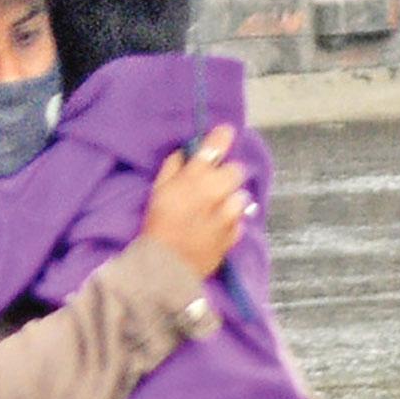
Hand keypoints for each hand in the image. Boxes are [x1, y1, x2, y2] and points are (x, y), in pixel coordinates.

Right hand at [142, 126, 248, 279]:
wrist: (167, 265)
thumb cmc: (157, 224)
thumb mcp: (157, 191)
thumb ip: (173, 168)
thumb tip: (186, 154)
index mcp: (196, 177)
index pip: (217, 146)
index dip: (222, 136)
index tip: (224, 134)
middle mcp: (217, 191)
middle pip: (237, 170)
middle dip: (228, 174)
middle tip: (214, 184)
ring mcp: (229, 213)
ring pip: (242, 196)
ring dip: (232, 199)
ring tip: (217, 209)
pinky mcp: (235, 233)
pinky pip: (240, 219)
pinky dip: (232, 220)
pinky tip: (217, 226)